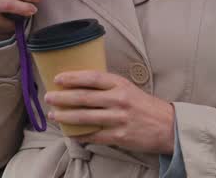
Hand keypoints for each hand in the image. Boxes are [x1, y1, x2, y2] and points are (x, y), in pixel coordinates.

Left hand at [46, 70, 174, 154]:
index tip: (57, 79)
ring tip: (53, 115)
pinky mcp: (120, 136)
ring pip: (85, 117)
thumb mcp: (127, 88)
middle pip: (84, 97)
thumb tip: (78, 83)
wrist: (167, 126)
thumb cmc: (143, 105)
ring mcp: (119, 119)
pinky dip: (80, 135)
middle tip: (48, 97)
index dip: (72, 77)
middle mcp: (119, 100)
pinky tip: (70, 133)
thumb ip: (106, 86)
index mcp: (120, 84)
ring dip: (66, 116)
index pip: (92, 78)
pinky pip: (94, 135)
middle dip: (62, 98)